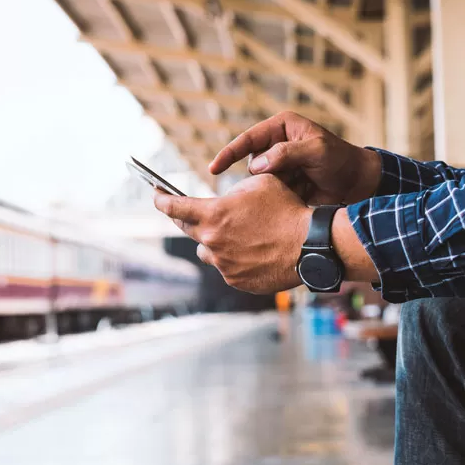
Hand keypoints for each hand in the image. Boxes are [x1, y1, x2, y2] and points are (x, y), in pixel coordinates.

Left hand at [153, 175, 311, 293]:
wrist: (308, 246)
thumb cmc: (287, 210)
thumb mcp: (261, 184)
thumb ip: (236, 189)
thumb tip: (229, 197)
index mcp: (213, 214)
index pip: (174, 207)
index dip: (161, 199)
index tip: (156, 196)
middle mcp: (212, 241)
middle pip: (186, 229)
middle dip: (186, 219)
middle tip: (190, 214)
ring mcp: (223, 264)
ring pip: (207, 252)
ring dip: (212, 243)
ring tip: (234, 237)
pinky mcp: (236, 280)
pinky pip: (226, 268)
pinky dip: (234, 260)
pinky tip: (253, 253)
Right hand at [208, 111, 381, 205]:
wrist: (359, 183)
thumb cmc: (341, 161)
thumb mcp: (318, 151)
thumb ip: (287, 153)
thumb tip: (257, 165)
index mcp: (282, 128)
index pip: (248, 139)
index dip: (229, 154)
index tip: (214, 169)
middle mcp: (277, 144)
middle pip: (253, 163)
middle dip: (261, 178)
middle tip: (284, 185)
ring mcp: (281, 166)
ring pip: (261, 182)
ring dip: (271, 190)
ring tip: (297, 190)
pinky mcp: (286, 184)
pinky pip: (271, 193)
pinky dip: (277, 199)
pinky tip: (295, 199)